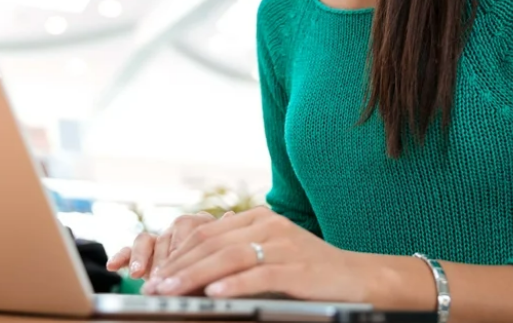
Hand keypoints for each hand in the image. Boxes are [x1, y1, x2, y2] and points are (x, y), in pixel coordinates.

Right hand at [107, 211, 231, 279]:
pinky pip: (131, 249)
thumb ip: (224, 240)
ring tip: (137, 274)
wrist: (213, 289)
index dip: (183, 251)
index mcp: (204, 227)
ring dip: (141, 257)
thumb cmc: (223, 273)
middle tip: (159, 279)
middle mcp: (181, 230)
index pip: (191, 229)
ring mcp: (162, 240)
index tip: (179, 270)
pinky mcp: (146, 253)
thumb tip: (230, 213)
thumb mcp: (226, 259)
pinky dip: (123, 256)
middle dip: (162, 259)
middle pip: (166, 235)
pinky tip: (114, 266)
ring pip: (147, 239)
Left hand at [144, 206, 394, 301]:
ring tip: (172, 291)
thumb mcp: (270, 255)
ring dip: (195, 276)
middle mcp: (269, 225)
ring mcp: (284, 244)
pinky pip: (260, 274)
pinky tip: (215, 293)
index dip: (177, 253)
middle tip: (154, 286)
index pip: (207, 233)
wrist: (358, 277)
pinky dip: (235, 283)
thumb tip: (194, 272)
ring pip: (230, 256)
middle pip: (213, 243)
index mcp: (258, 219)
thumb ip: (237, 254)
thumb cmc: (309, 271)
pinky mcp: (299, 267)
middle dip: (179, 266)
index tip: (155, 274)